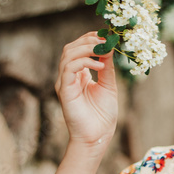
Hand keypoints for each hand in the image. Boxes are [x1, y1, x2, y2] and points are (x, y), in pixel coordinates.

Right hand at [55, 30, 118, 146]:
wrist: (97, 137)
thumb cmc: (102, 115)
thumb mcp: (108, 85)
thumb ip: (107, 67)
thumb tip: (109, 47)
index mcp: (78, 74)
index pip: (78, 48)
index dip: (90, 39)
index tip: (106, 36)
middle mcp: (68, 77)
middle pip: (70, 48)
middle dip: (88, 41)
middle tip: (105, 41)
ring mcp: (64, 83)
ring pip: (67, 55)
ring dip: (86, 48)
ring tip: (103, 51)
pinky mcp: (64, 90)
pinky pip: (69, 68)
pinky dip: (84, 62)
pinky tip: (99, 66)